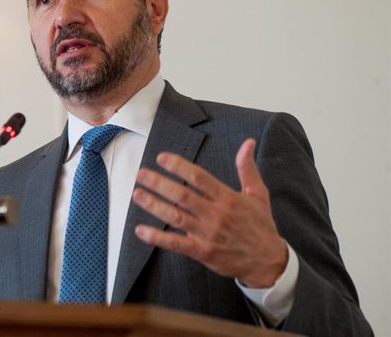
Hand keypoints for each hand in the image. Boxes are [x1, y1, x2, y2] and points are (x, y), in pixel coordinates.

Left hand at [132, 138, 287, 287]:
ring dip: (154, 205)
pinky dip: (157, 238)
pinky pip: (176, 244)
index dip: (179, 166)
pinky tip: (141, 230)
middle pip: (183, 195)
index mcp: (227, 198)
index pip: (199, 177)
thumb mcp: (258, 194)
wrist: (268, 261)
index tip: (161, 158)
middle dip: (159, 183)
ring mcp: (208, 234)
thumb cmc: (260, 225)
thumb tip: (248, 143)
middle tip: (141, 174)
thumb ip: (247, 168)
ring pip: (176, 217)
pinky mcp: (202, 252)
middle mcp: (216, 214)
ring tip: (137, 194)